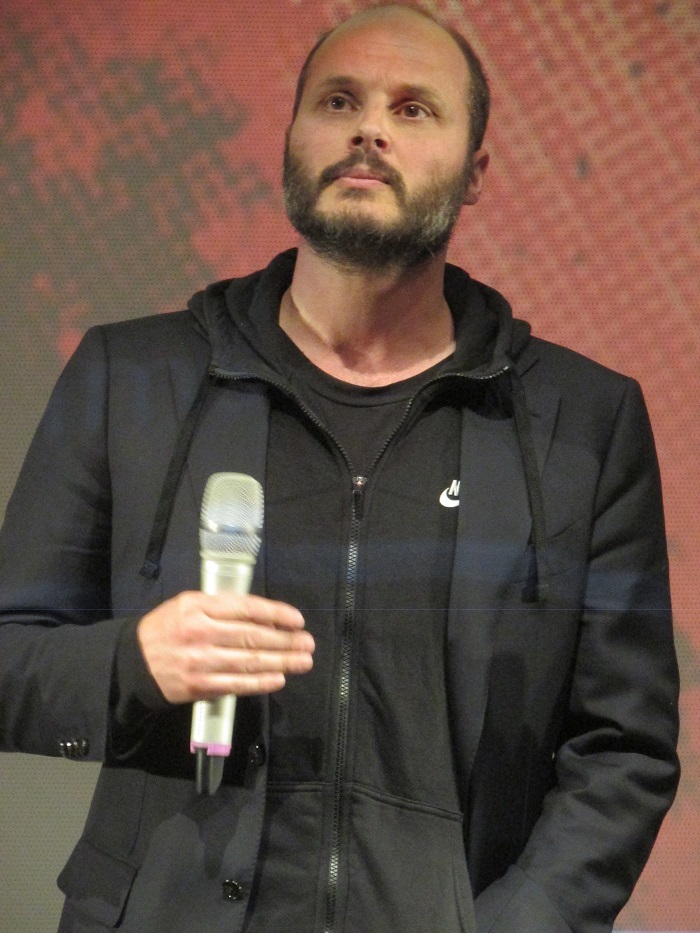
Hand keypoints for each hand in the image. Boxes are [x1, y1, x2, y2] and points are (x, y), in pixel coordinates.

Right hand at [137, 591, 313, 703]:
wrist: (134, 662)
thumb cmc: (167, 628)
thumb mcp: (189, 604)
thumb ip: (222, 607)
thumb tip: (264, 616)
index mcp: (198, 606)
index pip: (245, 608)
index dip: (275, 613)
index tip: (298, 620)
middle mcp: (200, 632)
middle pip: (252, 636)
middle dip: (285, 640)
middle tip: (308, 643)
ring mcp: (199, 661)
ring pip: (248, 661)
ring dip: (281, 662)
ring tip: (303, 661)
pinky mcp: (198, 686)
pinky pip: (236, 684)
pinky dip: (259, 683)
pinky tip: (278, 679)